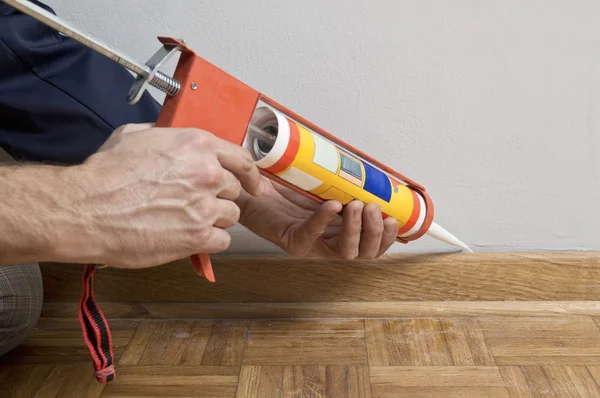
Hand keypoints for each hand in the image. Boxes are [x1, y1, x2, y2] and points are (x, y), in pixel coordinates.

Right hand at [58, 123, 265, 267]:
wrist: (87, 208)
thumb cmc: (106, 173)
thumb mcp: (136, 135)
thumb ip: (166, 136)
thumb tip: (173, 139)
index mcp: (197, 145)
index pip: (242, 158)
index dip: (249, 173)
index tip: (253, 183)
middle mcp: (207, 173)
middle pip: (234, 189)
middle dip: (219, 197)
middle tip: (197, 203)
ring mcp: (205, 205)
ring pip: (231, 216)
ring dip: (214, 219)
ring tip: (187, 221)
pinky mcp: (198, 236)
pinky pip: (222, 240)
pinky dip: (209, 241)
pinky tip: (188, 238)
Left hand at [238, 177, 398, 258]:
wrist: (253, 187)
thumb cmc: (288, 187)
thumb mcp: (325, 184)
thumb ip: (347, 183)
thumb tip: (375, 170)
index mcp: (341, 233)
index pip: (373, 246)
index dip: (388, 237)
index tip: (395, 218)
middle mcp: (329, 244)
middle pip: (364, 254)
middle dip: (376, 233)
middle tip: (374, 209)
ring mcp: (311, 246)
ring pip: (344, 252)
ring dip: (356, 230)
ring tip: (357, 207)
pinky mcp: (292, 241)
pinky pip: (311, 235)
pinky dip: (324, 220)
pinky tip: (332, 205)